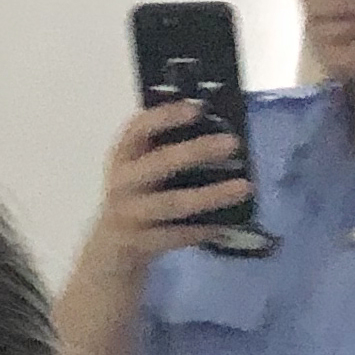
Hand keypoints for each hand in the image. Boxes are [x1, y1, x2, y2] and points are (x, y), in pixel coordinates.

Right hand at [84, 101, 253, 270]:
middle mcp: (123, 182)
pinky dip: (200, 231)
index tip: (197, 109)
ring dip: (210, 196)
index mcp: (124, 155)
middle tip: (233, 143)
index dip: (166, 116)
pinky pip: (174, 236)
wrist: (110, 246)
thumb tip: (217, 129)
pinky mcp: (139, 243)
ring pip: (172, 203)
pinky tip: (223, 224)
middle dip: (196, 151)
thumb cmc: (136, 194)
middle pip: (160, 163)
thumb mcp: (141, 166)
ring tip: (244, 187)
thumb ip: (166, 147)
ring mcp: (129, 214)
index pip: (139, 128)